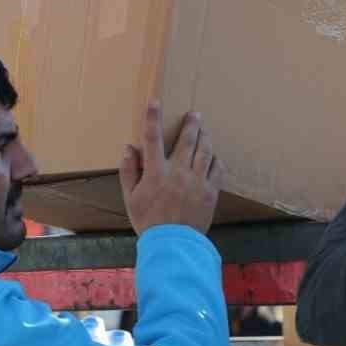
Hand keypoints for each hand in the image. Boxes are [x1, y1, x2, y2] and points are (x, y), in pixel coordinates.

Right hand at [119, 100, 225, 235]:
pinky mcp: (210, 191)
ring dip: (205, 138)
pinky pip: (217, 169)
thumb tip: (129, 148)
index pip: (152, 139)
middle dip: (191, 124)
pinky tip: (214, 156)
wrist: (173, 244)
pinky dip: (215, 160)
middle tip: (194, 113)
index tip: (155, 102)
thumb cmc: (148, 221)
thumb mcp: (131, 197)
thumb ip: (129, 171)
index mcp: (155, 173)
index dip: (153, 118)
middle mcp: (178, 173)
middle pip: (186, 140)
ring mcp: (197, 181)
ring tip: (205, 130)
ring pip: (204, 152)